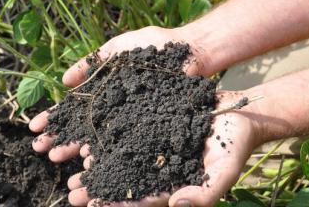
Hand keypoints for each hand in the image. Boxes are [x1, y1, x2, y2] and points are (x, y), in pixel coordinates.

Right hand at [29, 26, 212, 162]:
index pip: (74, 108)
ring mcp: (130, 121)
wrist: (189, 51)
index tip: (35, 128)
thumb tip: (63, 81)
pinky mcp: (148, 128)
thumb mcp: (117, 48)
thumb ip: (91, 62)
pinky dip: (106, 152)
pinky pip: (124, 143)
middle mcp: (114, 109)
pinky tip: (89, 162)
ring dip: (76, 150)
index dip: (55, 118)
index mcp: (105, 92)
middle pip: (81, 127)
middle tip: (40, 150)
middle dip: (59, 138)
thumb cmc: (154, 46)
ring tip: (56, 159)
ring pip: (98, 138)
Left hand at [66, 92, 262, 206]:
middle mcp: (156, 167)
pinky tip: (86, 134)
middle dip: (98, 189)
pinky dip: (104, 134)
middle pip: (123, 182)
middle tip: (72, 194)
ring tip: (71, 170)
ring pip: (117, 158)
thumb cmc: (235, 144)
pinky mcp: (148, 122)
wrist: (237, 111)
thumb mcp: (224, 169)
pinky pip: (123, 130)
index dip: (119, 205)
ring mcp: (150, 145)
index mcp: (171, 185)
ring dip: (95, 164)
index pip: (141, 200)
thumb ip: (205, 192)